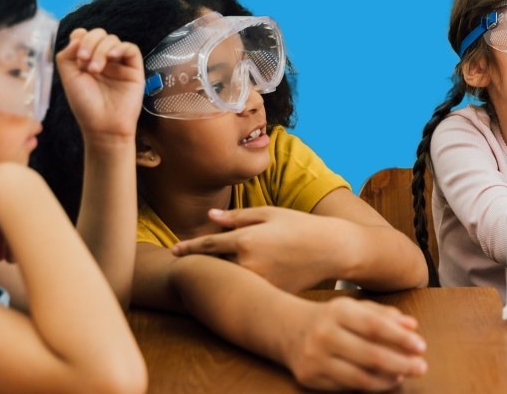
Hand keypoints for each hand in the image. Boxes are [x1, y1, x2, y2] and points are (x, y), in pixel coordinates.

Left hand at [55, 28, 143, 142]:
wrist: (104, 125)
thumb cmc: (85, 105)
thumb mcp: (69, 79)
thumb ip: (66, 56)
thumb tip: (76, 37)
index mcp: (85, 60)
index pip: (84, 36)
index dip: (80, 38)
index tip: (76, 54)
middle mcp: (102, 59)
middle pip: (98, 34)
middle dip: (90, 42)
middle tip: (84, 59)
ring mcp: (118, 63)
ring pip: (113, 39)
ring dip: (101, 49)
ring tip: (96, 69)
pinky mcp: (134, 68)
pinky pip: (130, 48)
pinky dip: (120, 48)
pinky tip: (112, 57)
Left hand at [172, 207, 354, 292]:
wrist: (332, 250)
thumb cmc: (301, 226)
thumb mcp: (270, 214)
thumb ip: (237, 217)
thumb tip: (210, 218)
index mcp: (246, 239)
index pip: (207, 245)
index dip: (188, 248)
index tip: (173, 251)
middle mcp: (248, 263)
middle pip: (212, 266)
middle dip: (199, 264)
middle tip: (184, 262)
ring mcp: (258, 282)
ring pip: (227, 280)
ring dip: (216, 276)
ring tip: (207, 273)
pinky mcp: (269, 293)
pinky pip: (246, 290)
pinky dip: (237, 285)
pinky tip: (235, 283)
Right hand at [280, 297, 426, 390]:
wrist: (288, 329)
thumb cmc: (331, 318)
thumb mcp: (355, 308)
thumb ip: (384, 314)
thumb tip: (412, 325)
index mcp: (338, 311)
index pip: (375, 326)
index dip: (401, 338)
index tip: (421, 346)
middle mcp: (325, 334)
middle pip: (370, 355)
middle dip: (401, 363)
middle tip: (421, 367)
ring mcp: (315, 359)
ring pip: (359, 378)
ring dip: (386, 380)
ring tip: (402, 375)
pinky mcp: (309, 378)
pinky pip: (345, 388)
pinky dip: (368, 387)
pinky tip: (382, 381)